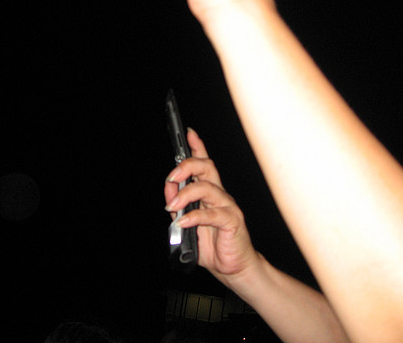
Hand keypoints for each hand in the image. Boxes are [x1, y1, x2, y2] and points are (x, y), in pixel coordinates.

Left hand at [164, 128, 259, 280]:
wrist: (233, 268)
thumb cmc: (213, 245)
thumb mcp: (188, 225)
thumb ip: (179, 208)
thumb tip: (169, 192)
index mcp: (210, 193)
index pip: (204, 164)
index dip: (197, 147)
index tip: (188, 133)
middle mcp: (220, 195)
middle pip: (207, 168)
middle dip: (187, 166)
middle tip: (171, 177)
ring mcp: (227, 206)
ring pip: (208, 188)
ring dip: (185, 194)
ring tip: (171, 207)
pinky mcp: (232, 221)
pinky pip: (212, 214)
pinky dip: (195, 216)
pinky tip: (184, 222)